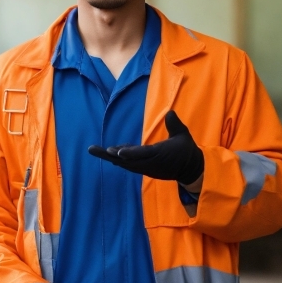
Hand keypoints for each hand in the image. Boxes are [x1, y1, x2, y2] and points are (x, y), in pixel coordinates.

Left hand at [88, 111, 203, 185]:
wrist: (190, 170)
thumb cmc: (187, 151)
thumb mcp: (183, 136)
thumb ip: (175, 125)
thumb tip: (169, 112)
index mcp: (159, 155)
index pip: (142, 154)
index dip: (129, 153)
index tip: (115, 152)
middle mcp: (149, 164)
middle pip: (125, 161)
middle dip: (108, 155)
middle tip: (91, 149)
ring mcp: (146, 168)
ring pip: (124, 163)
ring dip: (109, 156)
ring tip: (94, 150)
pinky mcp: (145, 169)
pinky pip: (128, 164)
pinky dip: (118, 158)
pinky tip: (109, 151)